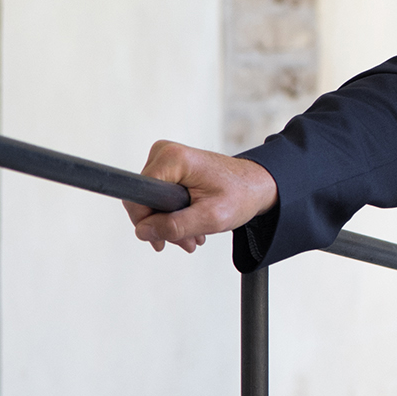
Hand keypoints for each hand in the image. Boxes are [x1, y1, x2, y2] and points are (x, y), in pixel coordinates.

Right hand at [124, 141, 278, 252]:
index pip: (138, 198)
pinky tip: (191, 227)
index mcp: (173, 159)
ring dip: (170, 225)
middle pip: (144, 202)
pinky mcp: (170, 169)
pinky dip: (173, 216)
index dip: (146, 222)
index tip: (163, 239)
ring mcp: (167, 160)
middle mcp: (165, 153)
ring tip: (193, 238)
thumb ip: (176, 226)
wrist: (258, 185)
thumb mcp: (212, 217)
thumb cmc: (242, 194)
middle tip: (186, 242)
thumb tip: (144, 231)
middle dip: (162, 228)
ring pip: (151, 203)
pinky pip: (159, 199)